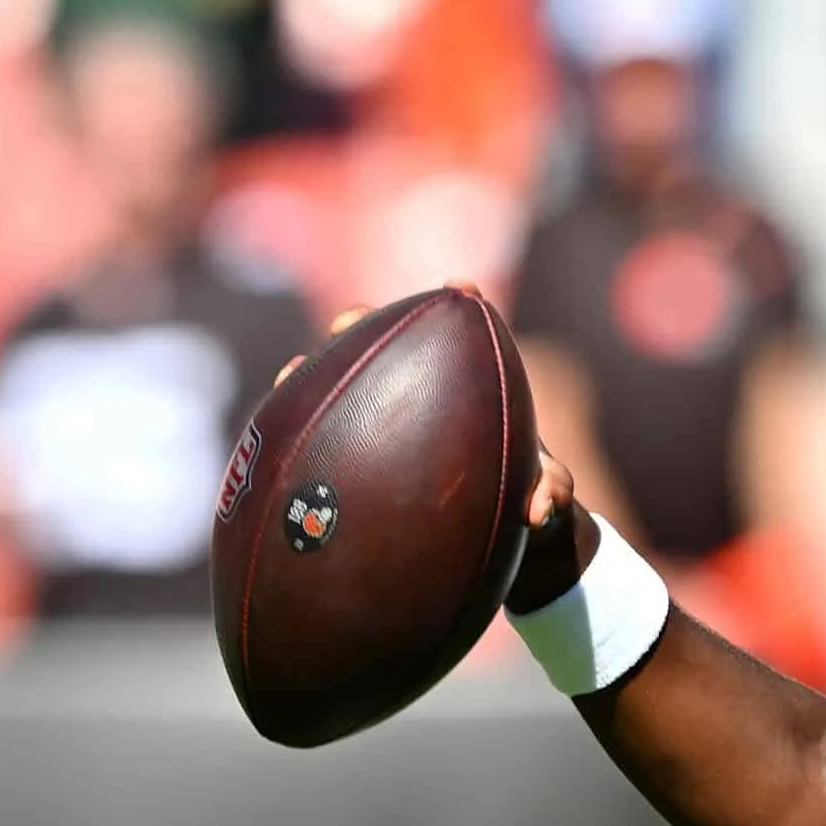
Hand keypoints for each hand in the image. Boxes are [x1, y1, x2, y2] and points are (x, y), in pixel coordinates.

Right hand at [275, 289, 592, 611]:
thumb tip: (537, 512)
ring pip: (342, 388)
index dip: (461, 302)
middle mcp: (420, 395)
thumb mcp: (546, 497)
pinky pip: (323, 442)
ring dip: (315, 375)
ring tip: (291, 371)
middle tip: (350, 320)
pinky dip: (299, 436)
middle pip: (385, 346)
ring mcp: (383, 424)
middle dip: (362, 325)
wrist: (498, 538)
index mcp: (473, 387)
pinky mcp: (356, 459)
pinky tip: (271, 439)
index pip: (465, 333)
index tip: (462, 287)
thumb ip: (553, 493)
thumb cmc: (525, 499)